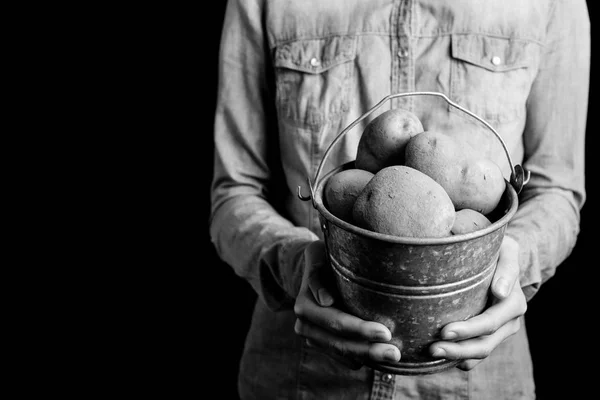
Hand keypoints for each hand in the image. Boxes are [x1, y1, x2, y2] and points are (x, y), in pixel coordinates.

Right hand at [293, 240, 400, 368]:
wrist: (316, 270)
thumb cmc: (323, 259)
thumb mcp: (318, 257)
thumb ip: (317, 277)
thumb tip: (326, 300)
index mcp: (304, 306)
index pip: (335, 322)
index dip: (360, 329)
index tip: (386, 332)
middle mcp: (305, 326)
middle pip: (340, 344)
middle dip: (368, 350)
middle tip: (395, 353)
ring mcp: (314, 339)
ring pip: (343, 355)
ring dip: (368, 358)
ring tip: (393, 356)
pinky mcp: (324, 346)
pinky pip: (344, 359)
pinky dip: (363, 358)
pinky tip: (382, 357)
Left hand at [429, 236, 526, 369]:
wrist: (502, 260)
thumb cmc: (500, 252)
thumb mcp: (507, 250)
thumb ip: (508, 267)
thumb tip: (499, 291)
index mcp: (513, 303)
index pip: (490, 322)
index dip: (469, 330)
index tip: (445, 331)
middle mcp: (509, 321)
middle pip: (485, 343)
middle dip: (458, 349)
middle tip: (433, 348)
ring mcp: (499, 332)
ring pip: (480, 351)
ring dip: (456, 356)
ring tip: (432, 353)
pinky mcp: (488, 335)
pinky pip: (475, 355)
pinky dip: (459, 360)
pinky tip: (440, 361)